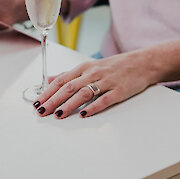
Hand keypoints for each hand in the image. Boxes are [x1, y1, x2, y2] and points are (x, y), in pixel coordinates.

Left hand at [33, 51, 158, 118]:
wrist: (142, 63)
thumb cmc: (115, 66)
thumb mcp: (90, 66)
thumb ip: (70, 74)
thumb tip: (49, 80)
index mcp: (84, 68)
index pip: (61, 80)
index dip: (48, 92)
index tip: (37, 102)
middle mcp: (93, 74)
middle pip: (69, 87)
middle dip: (53, 100)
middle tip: (42, 111)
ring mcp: (106, 82)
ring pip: (83, 93)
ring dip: (69, 105)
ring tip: (58, 115)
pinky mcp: (119, 91)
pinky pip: (104, 99)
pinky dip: (93, 107)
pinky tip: (84, 114)